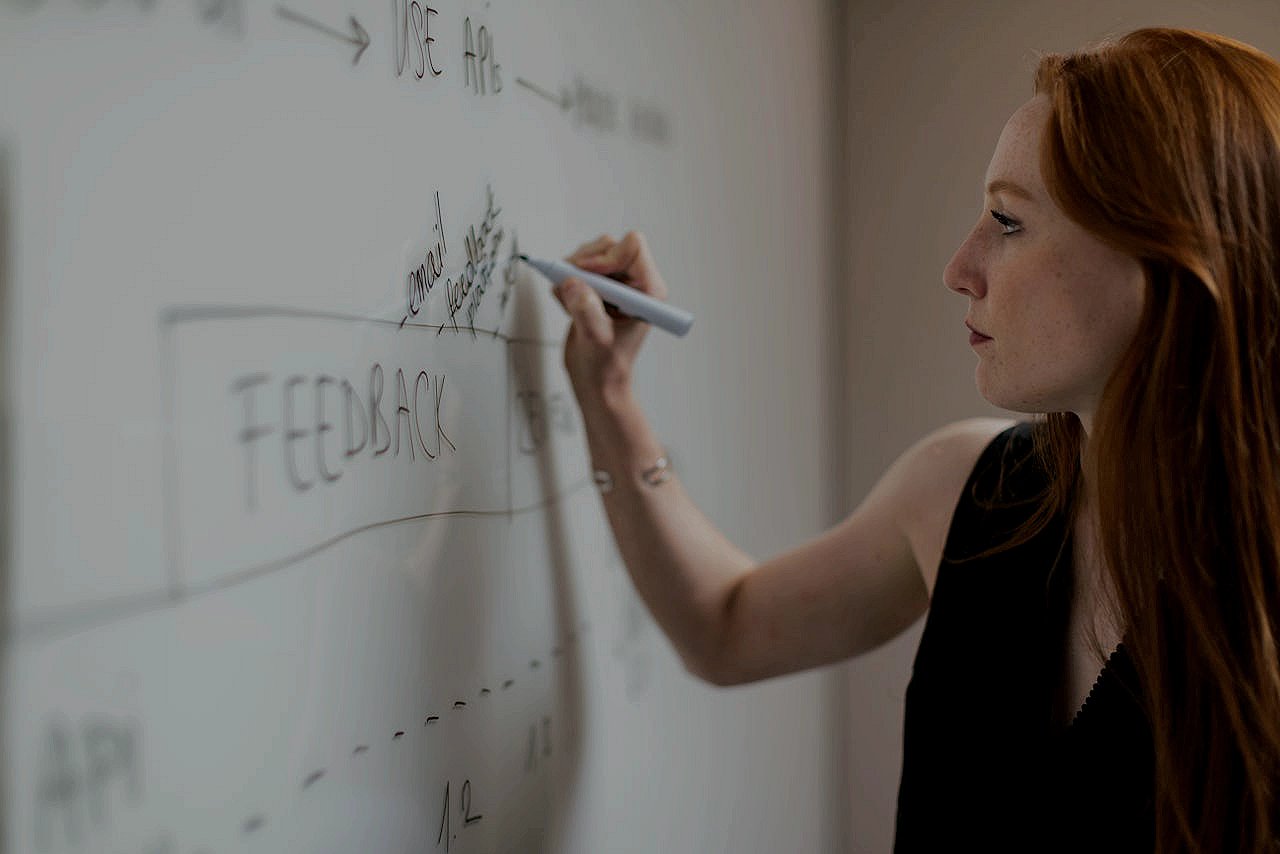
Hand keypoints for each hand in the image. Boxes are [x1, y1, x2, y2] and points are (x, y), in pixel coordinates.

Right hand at [551, 231, 669, 404]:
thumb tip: (572, 283)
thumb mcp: (596, 339)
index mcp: (648, 291)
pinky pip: (577, 268)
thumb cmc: (606, 367)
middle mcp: (634, 283)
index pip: (632, 247)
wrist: (597, 381)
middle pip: (608, 246)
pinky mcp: (598, 288)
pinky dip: (566, 282)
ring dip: (572, 273)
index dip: (606, 257)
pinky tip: (568, 306)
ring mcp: (615, 285)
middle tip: (570, 285)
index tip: (587, 276)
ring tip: (569, 302)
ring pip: (591, 254)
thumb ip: (586, 310)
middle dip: (584, 263)